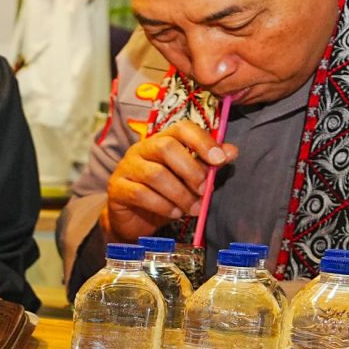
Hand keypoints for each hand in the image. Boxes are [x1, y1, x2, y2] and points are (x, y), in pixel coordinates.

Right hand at [106, 118, 235, 242]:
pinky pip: (140, 194)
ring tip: (192, 208)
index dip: (202, 141)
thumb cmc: (164, 195)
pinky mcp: (116, 188)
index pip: (181, 128)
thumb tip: (232, 152)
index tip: (220, 160)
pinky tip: (174, 213)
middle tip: (204, 191)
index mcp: (162, 140)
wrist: (134, 219)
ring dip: (179, 194)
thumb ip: (207, 165)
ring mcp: (126, 167)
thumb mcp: (189, 179)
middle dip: (191, 170)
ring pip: (155, 174)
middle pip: (166, 148)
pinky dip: (162, 205)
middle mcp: (142, 149)